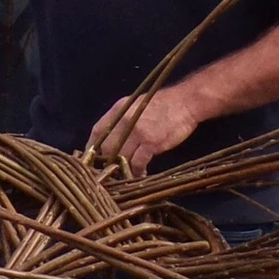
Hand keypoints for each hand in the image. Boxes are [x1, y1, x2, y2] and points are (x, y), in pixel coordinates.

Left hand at [87, 90, 203, 172]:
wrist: (186, 101)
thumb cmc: (163, 104)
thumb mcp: (137, 105)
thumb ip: (123, 119)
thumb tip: (112, 137)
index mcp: (119, 109)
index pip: (97, 130)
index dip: (92, 147)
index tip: (92, 159)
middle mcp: (125, 120)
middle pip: (106, 147)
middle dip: (107, 162)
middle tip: (110, 172)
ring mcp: (138, 132)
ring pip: (121, 157)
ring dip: (122, 169)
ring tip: (125, 176)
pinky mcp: (151, 142)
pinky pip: (137, 163)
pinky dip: (137, 171)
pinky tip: (140, 174)